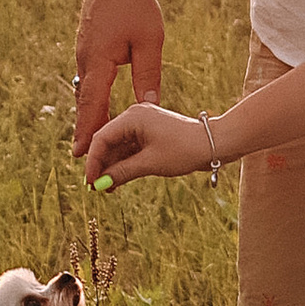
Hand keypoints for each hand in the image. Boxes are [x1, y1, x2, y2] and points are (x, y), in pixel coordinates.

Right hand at [72, 0, 165, 155]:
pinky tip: (97, 107)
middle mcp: (85, 60)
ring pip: (84, 91)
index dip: (87, 131)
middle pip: (84, 102)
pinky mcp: (87, 45)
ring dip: (88, 114)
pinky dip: (90, 97)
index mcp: (99, 61)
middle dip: (85, 129)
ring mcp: (83, 52)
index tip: (81, 154)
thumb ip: (148, 75)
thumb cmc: (135, 4)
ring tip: (92, 140)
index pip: (92, 105)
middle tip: (84, 158)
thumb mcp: (149, 42)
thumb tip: (150, 105)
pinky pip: (87, 78)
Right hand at [80, 101, 215, 187]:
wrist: (214, 143)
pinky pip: (129, 148)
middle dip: (101, 166)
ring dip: (112, 167)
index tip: (90, 183)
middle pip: (107, 142)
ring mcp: (141, 123)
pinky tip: (118, 181)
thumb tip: (101, 183)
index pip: (101, 138)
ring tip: (108, 189)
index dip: (93, 162)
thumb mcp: (150, 163)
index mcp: (132, 117)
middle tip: (96, 189)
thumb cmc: (184, 150)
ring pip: (117, 147)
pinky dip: (123, 163)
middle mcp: (134, 115)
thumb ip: (122, 172)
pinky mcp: (148, 132)